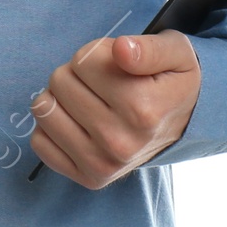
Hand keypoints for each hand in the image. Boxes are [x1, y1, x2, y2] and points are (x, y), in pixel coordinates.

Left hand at [29, 30, 202, 188]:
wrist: (187, 121)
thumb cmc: (173, 80)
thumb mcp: (174, 52)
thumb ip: (148, 48)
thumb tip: (121, 50)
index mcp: (141, 108)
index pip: (82, 60)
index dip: (96, 52)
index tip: (116, 62)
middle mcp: (120, 142)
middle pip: (60, 81)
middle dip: (77, 73)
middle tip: (104, 81)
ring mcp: (103, 164)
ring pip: (44, 109)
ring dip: (62, 97)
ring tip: (90, 98)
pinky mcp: (89, 178)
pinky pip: (40, 141)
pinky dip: (53, 125)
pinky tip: (77, 121)